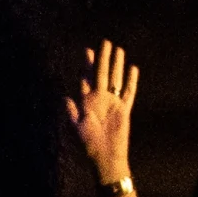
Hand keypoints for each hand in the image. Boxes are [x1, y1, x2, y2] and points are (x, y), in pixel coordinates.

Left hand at [66, 40, 138, 184]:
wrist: (105, 154)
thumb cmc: (88, 143)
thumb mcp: (76, 127)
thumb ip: (71, 112)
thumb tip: (65, 97)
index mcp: (86, 100)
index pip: (86, 78)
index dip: (86, 64)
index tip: (87, 50)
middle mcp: (100, 98)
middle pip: (102, 73)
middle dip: (103, 58)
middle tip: (104, 42)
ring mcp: (113, 102)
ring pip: (116, 79)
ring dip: (117, 65)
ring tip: (119, 50)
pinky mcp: (124, 109)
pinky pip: (129, 92)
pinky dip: (131, 81)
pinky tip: (133, 68)